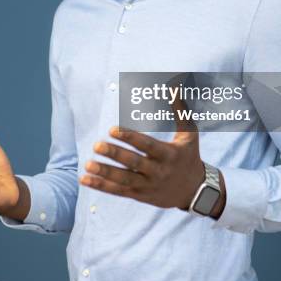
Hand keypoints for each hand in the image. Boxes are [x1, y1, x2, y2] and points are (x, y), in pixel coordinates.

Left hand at [80, 95, 225, 214]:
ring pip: (123, 180)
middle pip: (133, 163)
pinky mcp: (140, 195)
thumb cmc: (190, 155)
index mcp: (168, 154)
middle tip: (97, 145)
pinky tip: (85, 179)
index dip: (130, 138)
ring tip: (87, 163)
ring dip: (105, 172)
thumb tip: (175, 85)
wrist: (195, 191)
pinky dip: (101, 186)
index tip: (113, 129)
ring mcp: (148, 185)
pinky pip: (118, 191)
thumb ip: (180, 110)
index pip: (147, 145)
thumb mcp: (189, 134)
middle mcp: (158, 171)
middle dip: (115, 155)